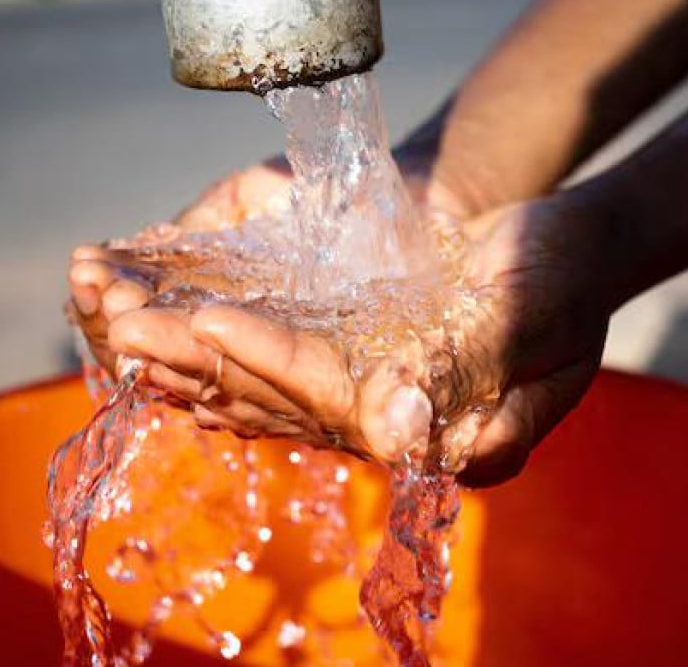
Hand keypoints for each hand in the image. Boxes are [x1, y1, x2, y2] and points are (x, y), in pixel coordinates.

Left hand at [82, 190, 613, 485]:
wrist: (569, 248)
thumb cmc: (566, 272)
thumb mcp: (531, 310)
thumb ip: (468, 366)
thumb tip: (397, 421)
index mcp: (451, 439)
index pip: (342, 404)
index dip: (273, 362)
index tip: (208, 321)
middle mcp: (401, 437)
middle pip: (286, 407)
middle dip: (203, 366)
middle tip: (126, 329)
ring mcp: (373, 408)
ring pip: (267, 393)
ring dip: (192, 363)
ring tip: (119, 333)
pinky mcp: (354, 374)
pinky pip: (275, 374)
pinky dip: (220, 355)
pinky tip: (165, 342)